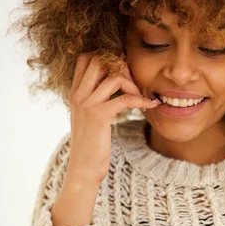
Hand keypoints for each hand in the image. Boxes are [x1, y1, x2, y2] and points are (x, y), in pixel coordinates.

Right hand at [67, 52, 160, 185]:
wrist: (83, 168)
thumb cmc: (90, 146)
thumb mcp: (87, 118)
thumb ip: (94, 100)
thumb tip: (112, 85)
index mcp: (74, 93)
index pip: (85, 58)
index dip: (105, 57)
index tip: (121, 70)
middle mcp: (79, 95)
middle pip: (99, 60)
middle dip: (120, 66)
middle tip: (132, 82)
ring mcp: (88, 104)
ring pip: (114, 76)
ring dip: (132, 83)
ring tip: (140, 95)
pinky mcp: (100, 116)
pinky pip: (125, 99)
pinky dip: (141, 100)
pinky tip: (150, 105)